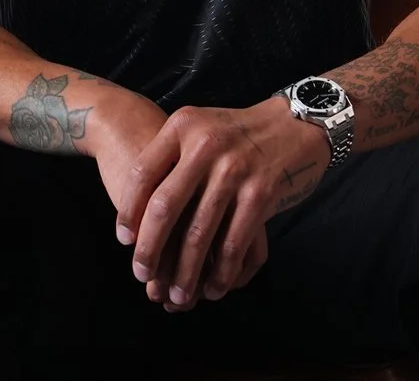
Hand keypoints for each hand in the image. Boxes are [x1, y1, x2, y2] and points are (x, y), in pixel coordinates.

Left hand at [115, 97, 327, 310]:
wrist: (294, 124)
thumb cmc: (236, 133)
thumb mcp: (199, 128)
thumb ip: (170, 157)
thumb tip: (134, 212)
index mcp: (184, 126)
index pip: (143, 173)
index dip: (128, 211)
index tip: (124, 240)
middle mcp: (206, 145)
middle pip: (164, 207)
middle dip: (149, 248)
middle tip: (141, 274)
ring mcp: (235, 170)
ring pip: (198, 233)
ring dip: (184, 271)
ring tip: (176, 294)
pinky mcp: (261, 193)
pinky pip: (233, 243)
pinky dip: (221, 272)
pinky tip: (212, 288)